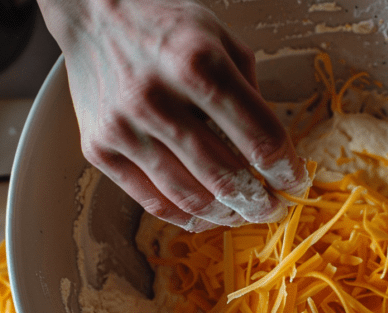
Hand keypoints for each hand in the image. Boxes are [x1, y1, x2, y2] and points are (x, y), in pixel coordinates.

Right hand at [37, 0, 308, 230]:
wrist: (91, 12)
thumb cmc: (165, 25)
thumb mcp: (221, 39)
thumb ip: (250, 92)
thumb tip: (270, 149)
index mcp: (198, 65)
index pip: (260, 138)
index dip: (286, 171)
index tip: (295, 184)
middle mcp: (158, 99)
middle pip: (226, 177)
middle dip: (259, 203)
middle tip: (272, 209)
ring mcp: (124, 128)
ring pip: (189, 197)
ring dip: (226, 215)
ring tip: (242, 215)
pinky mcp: (99, 148)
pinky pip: (152, 201)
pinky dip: (186, 217)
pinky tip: (206, 217)